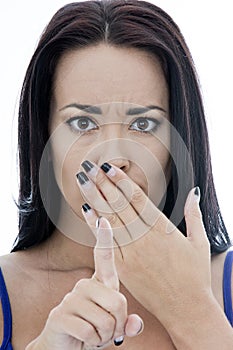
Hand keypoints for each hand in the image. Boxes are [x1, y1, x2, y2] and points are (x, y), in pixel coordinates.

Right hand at [26, 216, 142, 349]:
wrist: (63, 346)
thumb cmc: (92, 330)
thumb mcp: (114, 326)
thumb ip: (127, 322)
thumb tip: (136, 324)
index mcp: (99, 282)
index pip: (102, 256)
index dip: (104, 238)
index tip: (103, 218)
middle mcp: (84, 285)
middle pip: (118, 301)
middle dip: (118, 324)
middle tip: (108, 331)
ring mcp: (71, 299)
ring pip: (106, 320)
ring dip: (105, 336)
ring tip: (95, 334)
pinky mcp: (60, 315)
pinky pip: (91, 332)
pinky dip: (93, 342)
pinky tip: (84, 339)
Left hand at [77, 161, 212, 331]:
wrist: (186, 309)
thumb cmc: (194, 275)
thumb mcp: (199, 242)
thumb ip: (194, 215)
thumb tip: (193, 193)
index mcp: (162, 229)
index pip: (137, 198)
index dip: (121, 181)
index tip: (109, 168)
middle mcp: (144, 238)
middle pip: (119, 205)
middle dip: (103, 184)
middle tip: (90, 168)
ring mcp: (131, 253)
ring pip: (109, 220)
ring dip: (95, 199)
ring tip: (83, 182)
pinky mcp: (123, 269)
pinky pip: (105, 243)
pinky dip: (95, 226)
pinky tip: (86, 211)